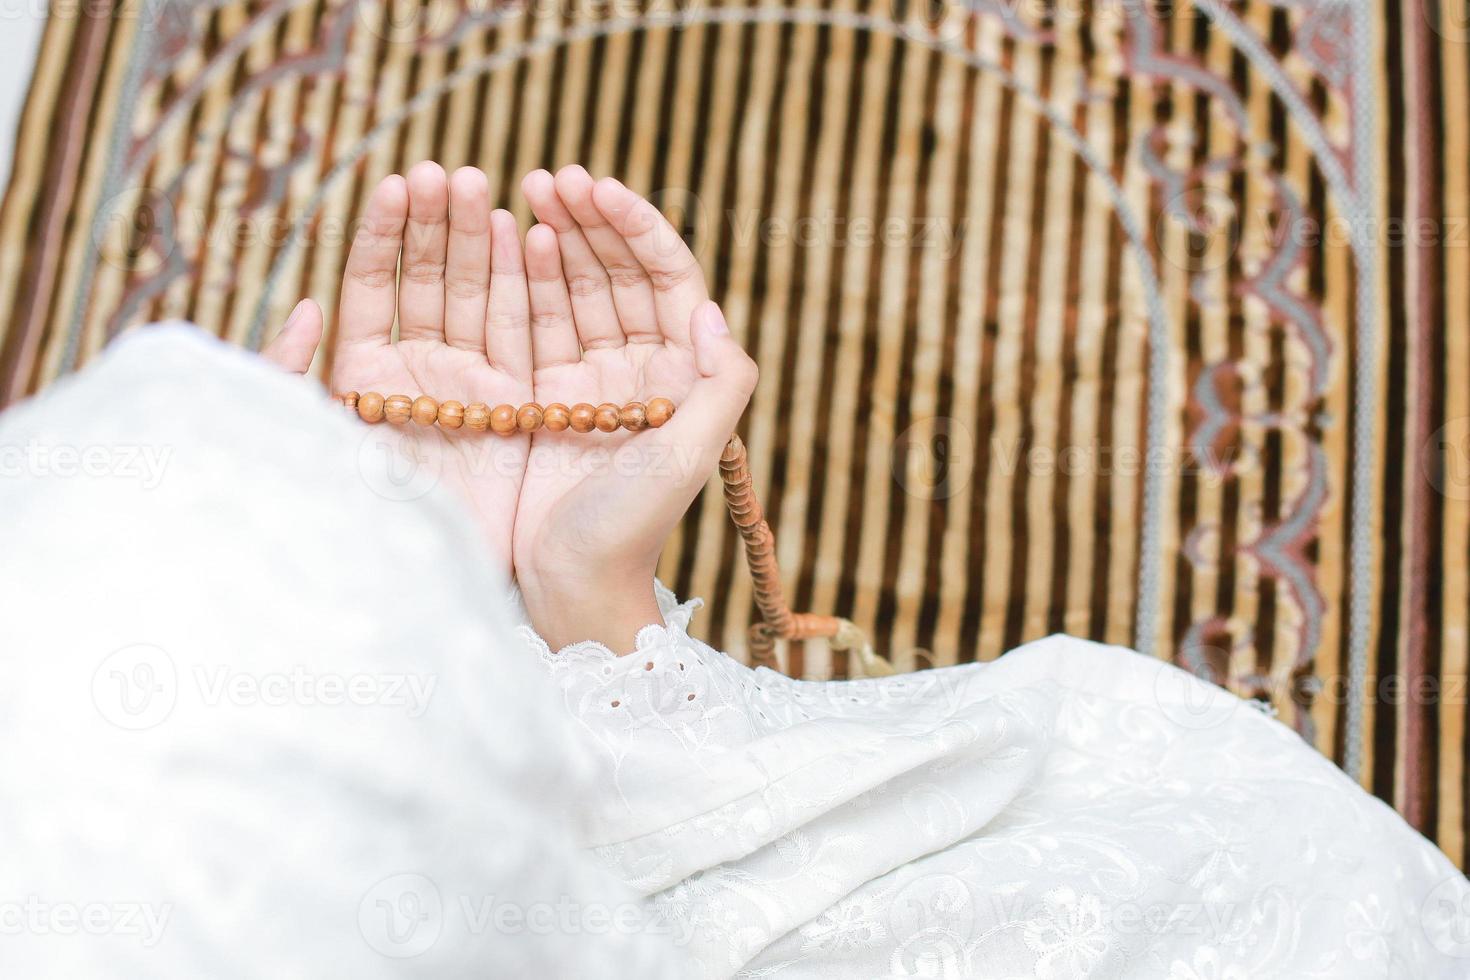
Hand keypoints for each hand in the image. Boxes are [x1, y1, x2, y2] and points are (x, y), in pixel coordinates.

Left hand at [264, 163, 533, 576]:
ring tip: (482, 187)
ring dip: (479, 240)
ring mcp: (470, 386)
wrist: (427, 585)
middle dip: (438, 222)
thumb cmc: (356, 519)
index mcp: (363, 377)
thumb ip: (290, 374)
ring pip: (475, 297)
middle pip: (429, 280)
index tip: (399, 184)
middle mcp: (418, 375)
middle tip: (450, 172)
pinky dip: (521, 286)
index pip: (374, 286)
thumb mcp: (305, 442)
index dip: (386, 234)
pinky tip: (524, 238)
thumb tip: (304, 304)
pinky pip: (520, 334)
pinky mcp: (516, 405)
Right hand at [515, 166, 756, 651]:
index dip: (639, 229)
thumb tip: (715, 308)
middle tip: (551, 176)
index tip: (599, 190)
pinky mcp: (542, 395)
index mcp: (684, 376)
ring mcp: (589, 379)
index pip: (669, 280)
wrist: (572, 588)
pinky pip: (535, 322)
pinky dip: (524, 279)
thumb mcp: (688, 456)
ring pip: (576, 289)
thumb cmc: (633, 529)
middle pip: (620, 274)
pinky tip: (509, 239)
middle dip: (591, 221)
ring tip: (524, 191)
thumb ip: (720, 383)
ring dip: (556, 238)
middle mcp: (640, 369)